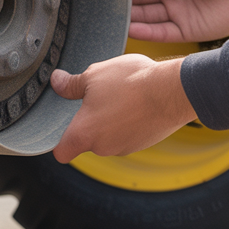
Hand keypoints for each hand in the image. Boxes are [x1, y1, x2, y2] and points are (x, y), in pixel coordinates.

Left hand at [50, 55, 195, 162]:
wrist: (172, 90)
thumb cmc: (130, 82)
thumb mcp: (93, 75)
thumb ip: (71, 84)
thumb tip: (57, 82)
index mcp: (84, 133)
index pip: (62, 152)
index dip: (60, 143)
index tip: (64, 128)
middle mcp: (102, 147)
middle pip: (88, 141)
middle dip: (91, 123)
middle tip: (97, 99)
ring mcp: (124, 147)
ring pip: (109, 137)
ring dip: (112, 122)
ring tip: (122, 97)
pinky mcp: (143, 144)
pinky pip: (128, 134)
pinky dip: (129, 123)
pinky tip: (137, 102)